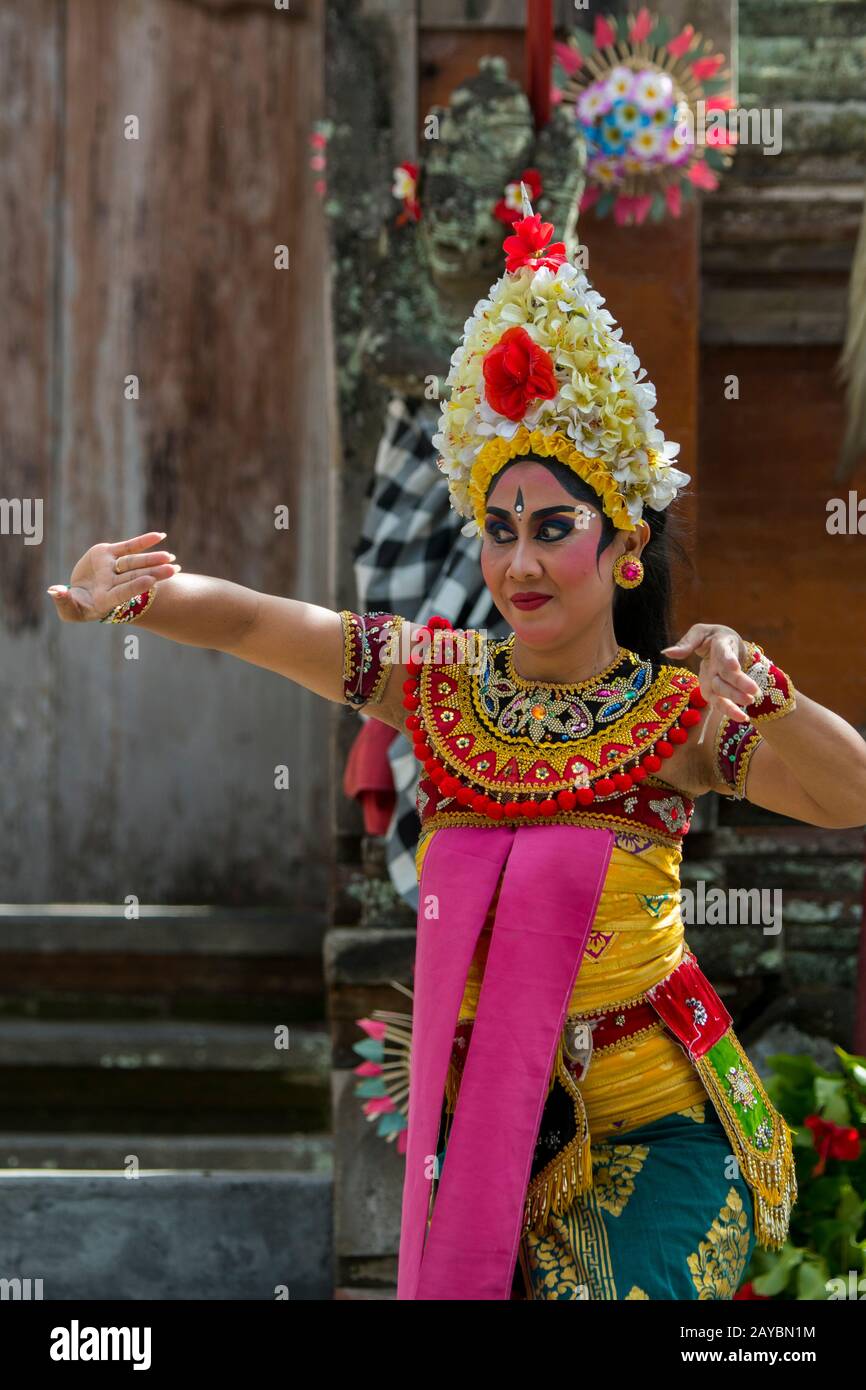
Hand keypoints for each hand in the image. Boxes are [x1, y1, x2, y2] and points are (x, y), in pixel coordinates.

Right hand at [46, 530, 180, 622]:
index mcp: (105, 599)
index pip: (123, 592)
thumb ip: (63, 601)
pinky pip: (129, 547)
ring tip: (172, 558)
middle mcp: (113, 583)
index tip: (149, 581)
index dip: (135, 586)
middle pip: (136, 577)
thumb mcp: (68, 608)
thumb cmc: (75, 607)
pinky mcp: (110, 553)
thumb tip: (55, 590)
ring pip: (135, 563)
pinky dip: (144, 541)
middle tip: (173, 569)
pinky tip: (160, 536)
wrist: (80, 594)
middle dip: (155, 573)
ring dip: (154, 559)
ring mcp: (113, 568)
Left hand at [661, 623, 759, 722]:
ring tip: (748, 703)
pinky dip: (731, 709)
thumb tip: (666, 652)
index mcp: (721, 646)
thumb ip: (686, 644)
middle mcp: (724, 664)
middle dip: (740, 683)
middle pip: (730, 674)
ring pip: (729, 688)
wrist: (726, 643)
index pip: (724, 652)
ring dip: (737, 697)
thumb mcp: (698, 633)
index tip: (734, 666)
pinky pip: (723, 699)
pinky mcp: (717, 690)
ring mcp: (722, 678)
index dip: (729, 659)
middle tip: (752, 691)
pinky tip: (742, 718)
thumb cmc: (709, 638)